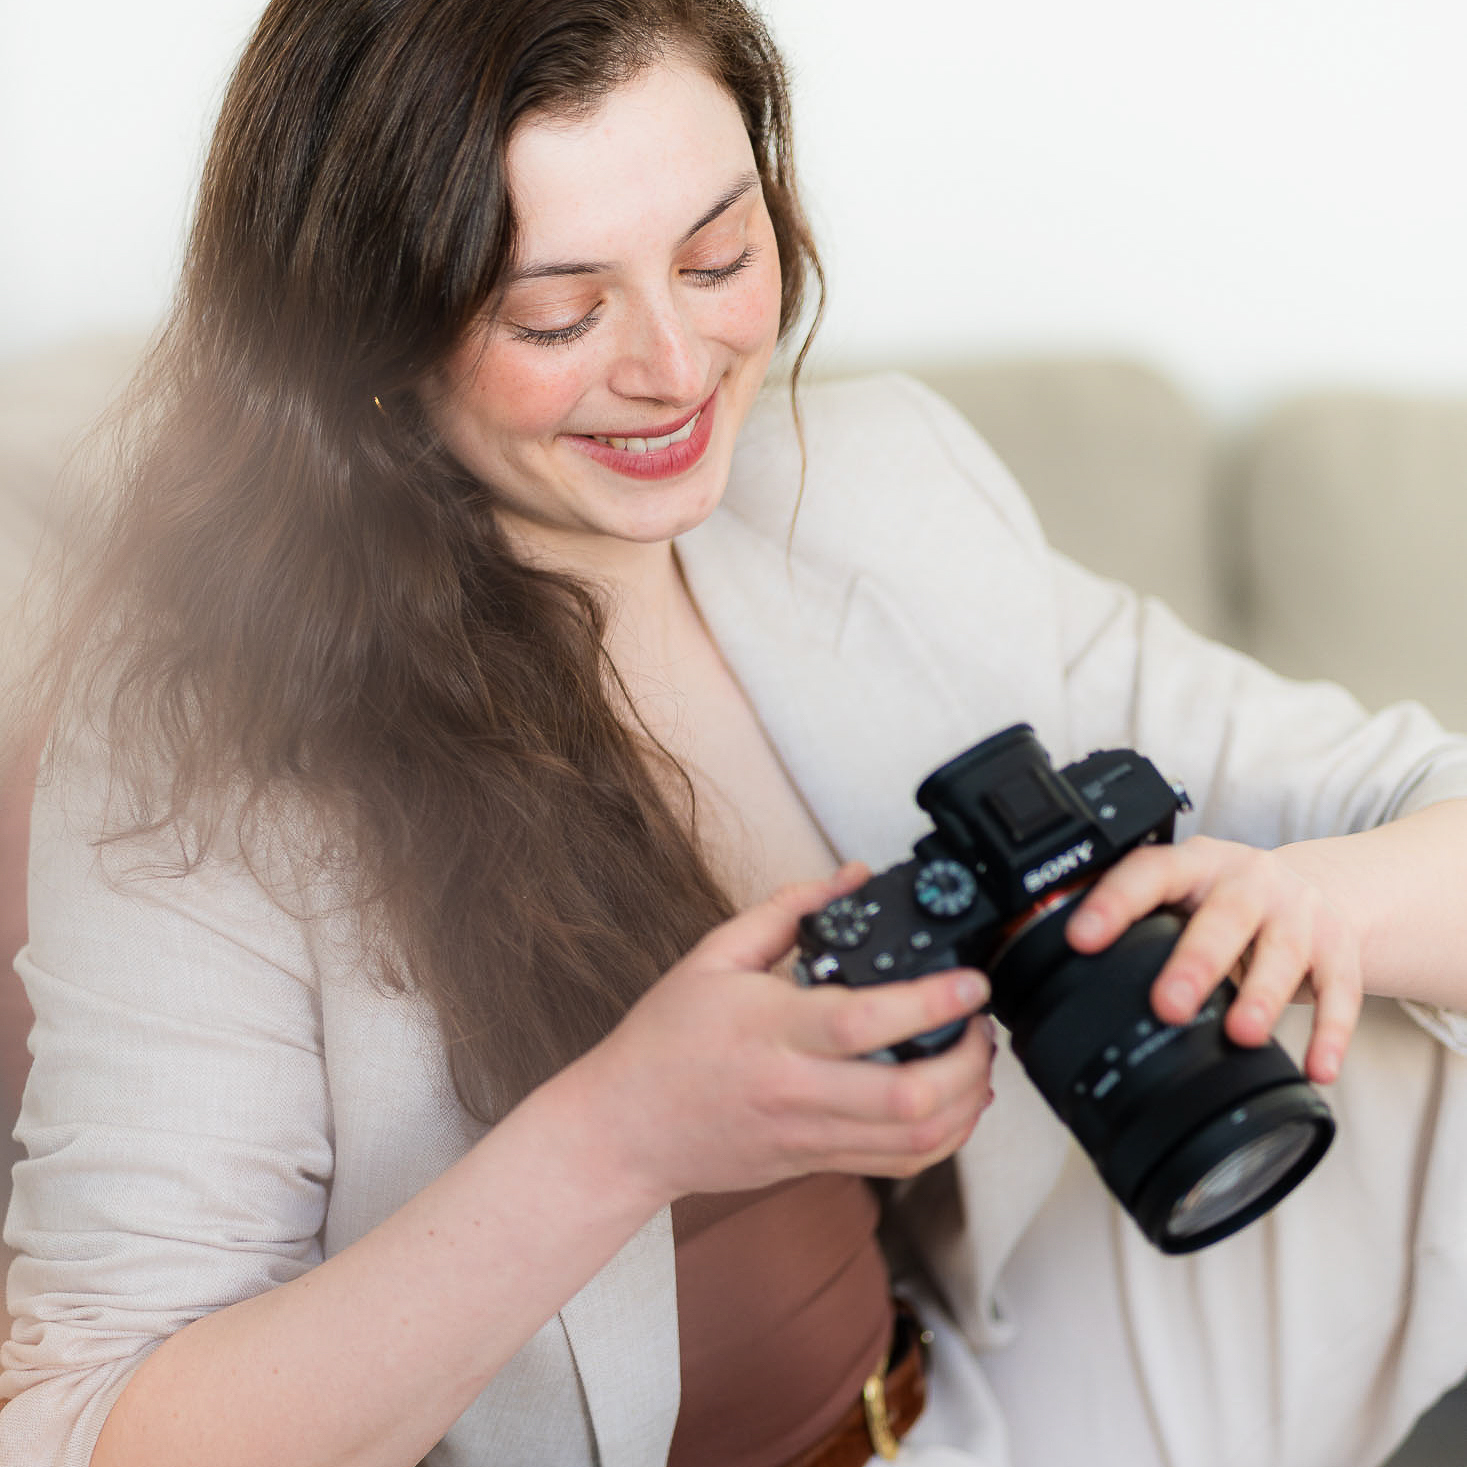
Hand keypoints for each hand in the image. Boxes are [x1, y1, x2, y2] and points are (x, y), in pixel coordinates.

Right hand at [572, 863, 995, 1206]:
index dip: (932, 1004)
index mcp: (770, 1030)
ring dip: (965, 1100)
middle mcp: (796, 1090)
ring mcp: (810, 1136)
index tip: (970, 982)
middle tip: (980, 1022)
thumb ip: (788, 910)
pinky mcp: (817, 1163)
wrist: (625, 1129)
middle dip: (967, 1060)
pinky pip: (900, 1164)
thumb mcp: (713, 956)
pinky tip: (952, 1102)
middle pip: (908, 1096)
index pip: (865, 1023)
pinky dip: (944, 1136)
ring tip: (974, 1058)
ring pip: (916, 1139)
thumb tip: (850, 877)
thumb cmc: (665, 1042)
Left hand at [1064, 836, 1363, 1084]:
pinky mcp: (1340, 949)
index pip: (1149, 872)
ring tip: (1241, 1035)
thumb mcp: (1181, 900)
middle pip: (1224, 916)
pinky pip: (1340, 992)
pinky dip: (1331, 1033)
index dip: (1115, 902)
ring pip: (1283, 952)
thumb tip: (1065, 977)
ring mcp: (1298, 912)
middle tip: (1168, 1005)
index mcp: (1194, 865)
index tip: (1081, 939)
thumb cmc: (1222, 905)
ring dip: (1261, 995)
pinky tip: (1317, 1069)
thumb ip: (1140, 928)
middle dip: (1196, 961)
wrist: (1313, 892)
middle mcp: (1248, 880)